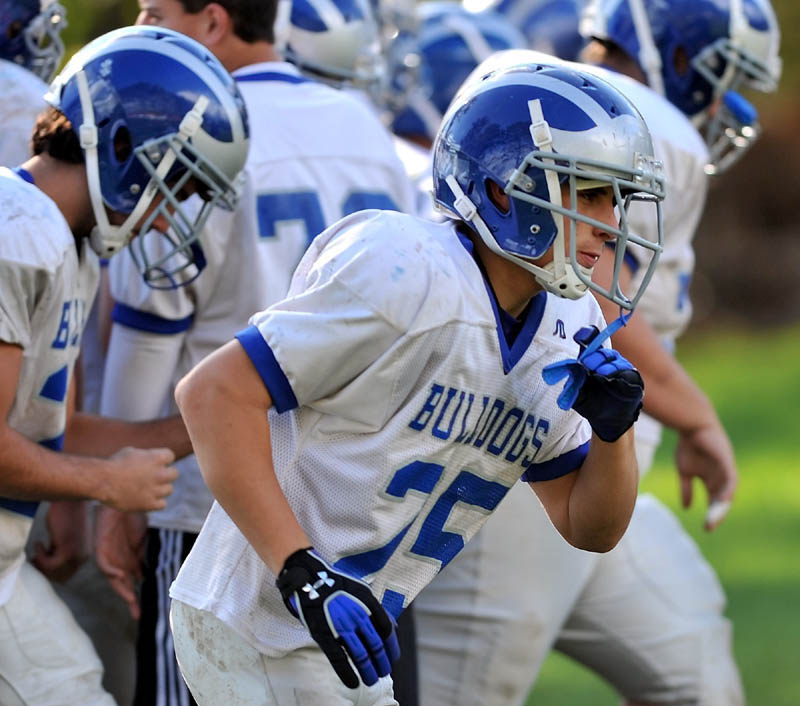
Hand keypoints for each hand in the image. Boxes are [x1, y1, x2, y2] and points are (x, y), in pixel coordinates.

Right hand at [32, 501, 89, 581]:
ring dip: (41, 564)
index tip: (40, 560)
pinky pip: (50, 564)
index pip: (67, 575)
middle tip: (35, 557)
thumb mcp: (64, 538)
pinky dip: (40, 556)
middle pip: (61, 577)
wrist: (72, 500)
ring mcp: (77, 554)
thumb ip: (59, 551)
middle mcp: (83, 557)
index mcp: (84, 554)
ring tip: (37, 550)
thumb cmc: (65, 515)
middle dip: (45, 570)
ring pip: (54, 573)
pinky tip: (39, 543)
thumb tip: (45, 564)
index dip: (51, 572)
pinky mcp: (68, 549)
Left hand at [95, 506, 146, 618]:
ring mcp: (109, 554)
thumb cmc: (131, 515)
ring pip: (112, 578)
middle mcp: (117, 560)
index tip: (142, 610)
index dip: (135, 596)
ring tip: (131, 599)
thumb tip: (142, 575)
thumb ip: (139, 555)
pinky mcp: (101, 546)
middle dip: (129, 600)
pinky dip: (112, 571)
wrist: (121, 497)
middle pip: (122, 585)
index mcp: (126, 560)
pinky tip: (120, 576)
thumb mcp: (139, 538)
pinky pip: (104, 563)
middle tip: (137, 615)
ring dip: (121, 589)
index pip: (130, 582)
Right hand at [103, 447, 177, 511]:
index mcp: (157, 458)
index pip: (170, 456)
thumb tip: (152, 459)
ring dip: (160, 488)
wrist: (102, 482)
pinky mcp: (150, 504)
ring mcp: (156, 490)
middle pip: (174, 473)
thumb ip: (146, 456)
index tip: (153, 462)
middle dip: (165, 474)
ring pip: (169, 489)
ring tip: (146, 488)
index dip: (162, 459)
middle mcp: (160, 474)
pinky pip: (162, 504)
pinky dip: (156, 502)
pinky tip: (146, 498)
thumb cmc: (114, 464)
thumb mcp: (131, 452)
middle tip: (153, 476)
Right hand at [276, 548, 399, 687]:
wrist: (310, 579)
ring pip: (360, 655)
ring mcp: (341, 627)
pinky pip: (338, 659)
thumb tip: (393, 628)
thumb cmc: (337, 586)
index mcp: (368, 604)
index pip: (387, 631)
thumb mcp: (362, 591)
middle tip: (384, 672)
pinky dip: (348, 674)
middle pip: (376, 646)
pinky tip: (354, 682)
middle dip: (382, 662)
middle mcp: (357, 616)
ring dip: (369, 671)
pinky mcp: (324, 635)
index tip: (393, 658)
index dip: (392, 647)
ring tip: (372, 680)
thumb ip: (377, 610)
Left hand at [542, 326, 643, 441]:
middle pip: (603, 352)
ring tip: (600, 373)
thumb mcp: (577, 394)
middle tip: (587, 363)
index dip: (586, 335)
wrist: (606, 421)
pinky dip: (621, 375)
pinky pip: (628, 373)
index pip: (591, 341)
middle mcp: (608, 361)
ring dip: (607, 366)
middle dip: (595, 356)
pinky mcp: (633, 379)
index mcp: (593, 360)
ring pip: (616, 361)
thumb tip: (566, 371)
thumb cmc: (591, 404)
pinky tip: (612, 379)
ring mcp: (622, 369)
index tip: (579, 336)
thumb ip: (572, 383)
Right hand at [675, 421, 737, 530]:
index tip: (706, 528)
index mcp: (711, 480)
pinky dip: (727, 489)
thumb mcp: (685, 472)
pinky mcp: (727, 462)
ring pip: (728, 492)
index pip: (714, 502)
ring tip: (716, 516)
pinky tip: (722, 499)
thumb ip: (686, 489)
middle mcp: (721, 478)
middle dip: (717, 513)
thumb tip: (686, 508)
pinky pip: (731, 479)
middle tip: (710, 526)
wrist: (691, 426)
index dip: (711, 514)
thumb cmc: (688, 446)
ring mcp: (725, 470)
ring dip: (722, 505)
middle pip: (722, 500)